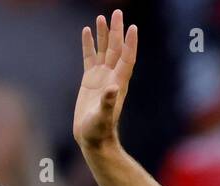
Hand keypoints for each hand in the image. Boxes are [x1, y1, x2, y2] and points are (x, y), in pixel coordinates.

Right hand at [74, 9, 137, 151]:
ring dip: (104, 34)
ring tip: (101, 17)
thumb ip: (107, 103)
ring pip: (103, 50)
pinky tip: (87, 31)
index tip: (132, 27)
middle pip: (116, 49)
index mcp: (118, 83)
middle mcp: (111, 77)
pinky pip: (89, 57)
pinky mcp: (89, 80)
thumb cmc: (99, 131)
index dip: (130, 44)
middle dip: (117, 31)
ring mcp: (101, 77)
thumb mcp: (103, 118)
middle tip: (117, 12)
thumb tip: (112, 88)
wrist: (92, 139)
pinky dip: (89, 44)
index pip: (126, 58)